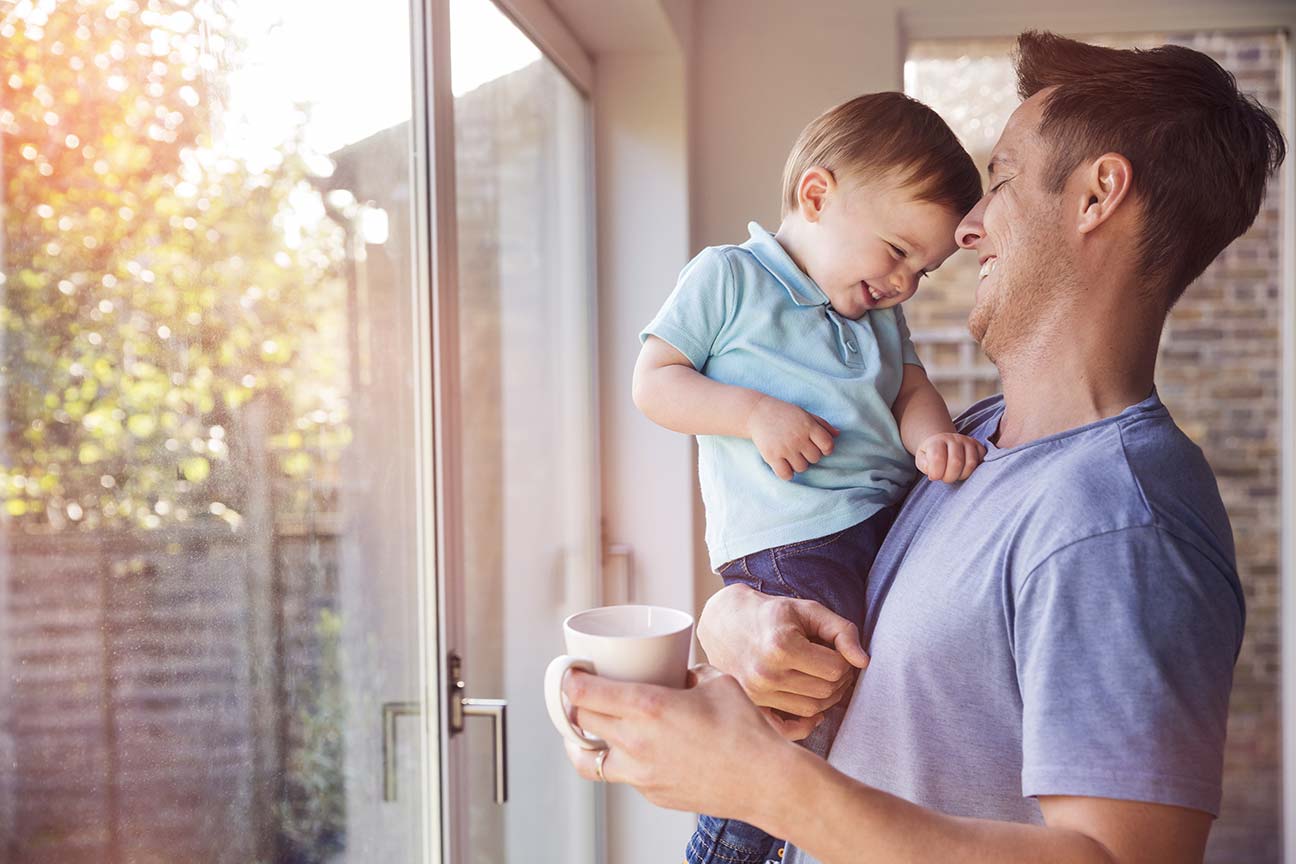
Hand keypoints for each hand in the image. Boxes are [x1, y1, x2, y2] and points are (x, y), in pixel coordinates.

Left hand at [562, 664, 796, 818]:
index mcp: (648, 707)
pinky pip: (621, 774)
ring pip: (588, 758)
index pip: (584, 694)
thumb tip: (678, 672)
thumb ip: (688, 673)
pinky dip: (620, 759)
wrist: (764, 781)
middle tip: (580, 694)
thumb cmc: (745, 731)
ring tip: (591, 728)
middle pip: (579, 722)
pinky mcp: (651, 793)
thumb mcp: (716, 682)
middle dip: (574, 705)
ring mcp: (640, 774)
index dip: (568, 681)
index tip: (569, 673)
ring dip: (584, 740)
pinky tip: (635, 748)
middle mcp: (636, 742)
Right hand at [697, 584, 867, 738]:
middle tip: (831, 663)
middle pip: (826, 691)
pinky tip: (811, 710)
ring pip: (812, 709)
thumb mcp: (808, 610)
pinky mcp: (751, 705)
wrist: (724, 622)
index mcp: (781, 646)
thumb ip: (841, 631)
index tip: (836, 650)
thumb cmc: (771, 614)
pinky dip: (805, 725)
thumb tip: (864, 661)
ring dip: (825, 697)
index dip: (845, 659)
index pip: (836, 669)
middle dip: (838, 678)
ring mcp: (756, 694)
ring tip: (818, 676)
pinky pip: (787, 730)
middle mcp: (766, 674)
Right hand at [744, 395, 838, 480]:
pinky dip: (788, 473)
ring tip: (791, 455)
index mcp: (808, 426)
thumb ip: (822, 424)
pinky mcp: (772, 456)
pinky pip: (786, 475)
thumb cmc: (785, 414)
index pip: (827, 445)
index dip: (826, 449)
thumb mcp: (805, 414)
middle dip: (810, 455)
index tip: (819, 447)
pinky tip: (784, 465)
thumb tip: (838, 435)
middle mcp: (798, 438)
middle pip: (815, 459)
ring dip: (799, 464)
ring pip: (802, 468)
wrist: (757, 412)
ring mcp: (785, 448)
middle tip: (800, 449)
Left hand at [915, 432, 984, 482]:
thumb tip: (932, 470)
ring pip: (971, 463)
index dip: (936, 473)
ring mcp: (968, 441)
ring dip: (962, 475)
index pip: (938, 458)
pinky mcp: (979, 446)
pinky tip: (964, 469)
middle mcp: (954, 439)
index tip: (934, 477)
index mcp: (937, 441)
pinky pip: (982, 460)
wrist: (943, 443)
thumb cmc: (931, 455)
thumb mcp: (922, 459)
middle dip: (949, 477)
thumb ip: (924, 464)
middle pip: (956, 462)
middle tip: (945, 478)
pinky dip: (974, 469)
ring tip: (955, 475)